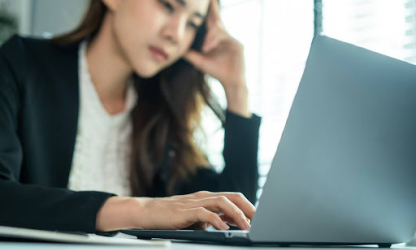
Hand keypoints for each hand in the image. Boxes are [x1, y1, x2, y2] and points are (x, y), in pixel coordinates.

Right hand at [96, 191, 254, 230]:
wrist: (148, 212)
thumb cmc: (172, 216)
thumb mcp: (196, 218)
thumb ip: (213, 218)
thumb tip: (232, 225)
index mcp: (208, 198)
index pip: (234, 198)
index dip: (248, 207)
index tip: (260, 219)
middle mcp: (204, 197)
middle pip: (232, 197)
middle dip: (248, 209)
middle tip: (260, 221)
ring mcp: (195, 203)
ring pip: (222, 202)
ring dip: (236, 214)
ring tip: (246, 226)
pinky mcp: (185, 211)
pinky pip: (204, 213)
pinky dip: (216, 220)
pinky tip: (223, 228)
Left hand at [184, 0, 245, 88]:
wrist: (230, 82)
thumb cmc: (216, 71)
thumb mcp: (199, 61)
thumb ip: (190, 54)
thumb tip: (177, 48)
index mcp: (216, 38)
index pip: (210, 21)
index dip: (208, 10)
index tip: (205, 1)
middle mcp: (224, 35)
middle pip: (216, 18)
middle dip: (212, 7)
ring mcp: (231, 39)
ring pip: (217, 29)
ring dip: (209, 37)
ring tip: (204, 49)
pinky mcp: (237, 44)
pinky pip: (222, 38)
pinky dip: (213, 42)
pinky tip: (207, 48)